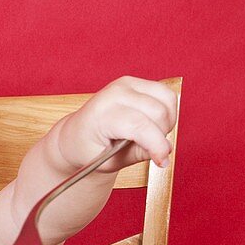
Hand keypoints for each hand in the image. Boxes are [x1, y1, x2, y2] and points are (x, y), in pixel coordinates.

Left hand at [58, 76, 177, 172]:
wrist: (77, 134)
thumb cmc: (89, 149)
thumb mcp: (109, 162)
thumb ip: (138, 154)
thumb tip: (164, 150)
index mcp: (101, 114)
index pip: (138, 125)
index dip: (156, 145)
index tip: (162, 161)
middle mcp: (114, 93)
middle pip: (158, 113)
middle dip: (161, 136)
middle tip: (148, 148)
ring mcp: (127, 84)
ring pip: (167, 101)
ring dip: (166, 123)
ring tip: (150, 135)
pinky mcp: (137, 82)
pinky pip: (167, 95)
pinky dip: (167, 112)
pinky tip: (153, 124)